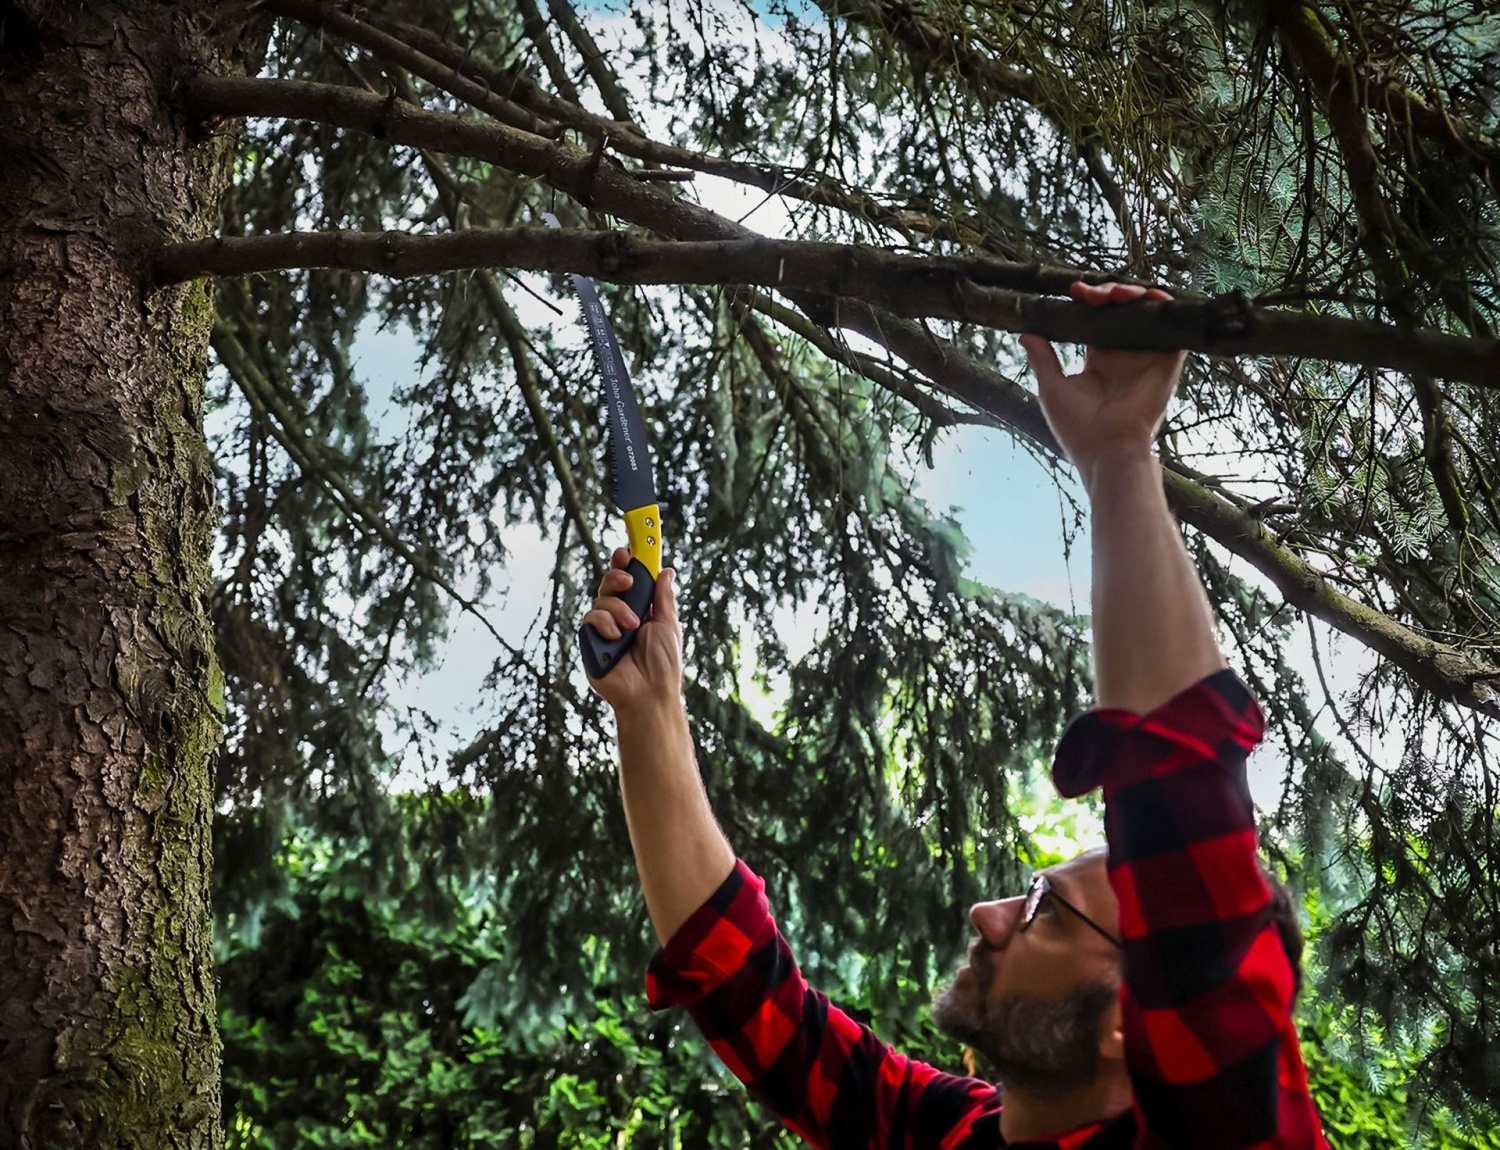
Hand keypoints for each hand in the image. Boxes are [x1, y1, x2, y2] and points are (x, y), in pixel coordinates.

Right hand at [582, 547, 683, 712]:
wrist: (649, 692)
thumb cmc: (663, 664)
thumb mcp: (668, 624)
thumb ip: (663, 597)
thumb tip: (667, 571)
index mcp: (640, 610)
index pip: (629, 581)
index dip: (625, 564)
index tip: (626, 551)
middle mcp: (619, 617)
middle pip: (609, 584)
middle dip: (617, 576)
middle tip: (628, 581)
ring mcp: (603, 629)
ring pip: (600, 600)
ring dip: (617, 609)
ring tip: (631, 627)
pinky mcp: (591, 641)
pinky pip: (590, 618)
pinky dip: (604, 624)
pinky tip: (616, 638)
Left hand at [1021, 281, 1186, 486]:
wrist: (1106, 449)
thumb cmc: (1077, 427)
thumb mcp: (1052, 387)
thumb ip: (1043, 358)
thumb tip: (1025, 332)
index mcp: (1100, 360)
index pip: (1097, 319)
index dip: (1089, 300)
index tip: (1074, 290)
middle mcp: (1125, 356)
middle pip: (1122, 310)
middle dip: (1109, 292)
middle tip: (1093, 293)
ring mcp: (1147, 357)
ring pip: (1145, 313)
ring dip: (1134, 294)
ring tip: (1117, 293)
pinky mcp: (1167, 362)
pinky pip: (1173, 329)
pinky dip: (1165, 308)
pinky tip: (1152, 296)